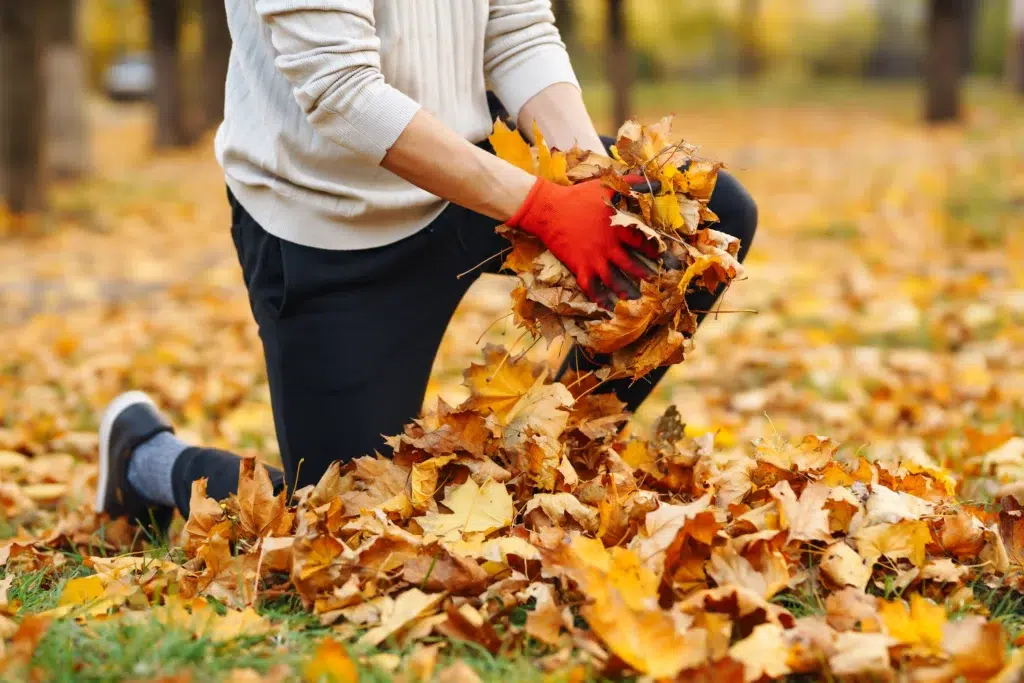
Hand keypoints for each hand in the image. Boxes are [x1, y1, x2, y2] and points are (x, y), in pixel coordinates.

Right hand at [506, 178, 658, 307]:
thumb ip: (633, 183)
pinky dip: (599, 299)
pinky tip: (607, 306)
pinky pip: (591, 287)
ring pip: (614, 281)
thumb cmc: (579, 196)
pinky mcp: (579, 266)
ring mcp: (594, 258)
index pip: (644, 242)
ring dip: (626, 292)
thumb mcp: (608, 185)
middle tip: (658, 284)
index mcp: (618, 227)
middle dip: (646, 275)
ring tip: (636, 300)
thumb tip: (658, 181)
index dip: (657, 250)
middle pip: (632, 266)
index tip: (666, 258)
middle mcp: (609, 246)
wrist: (549, 209)